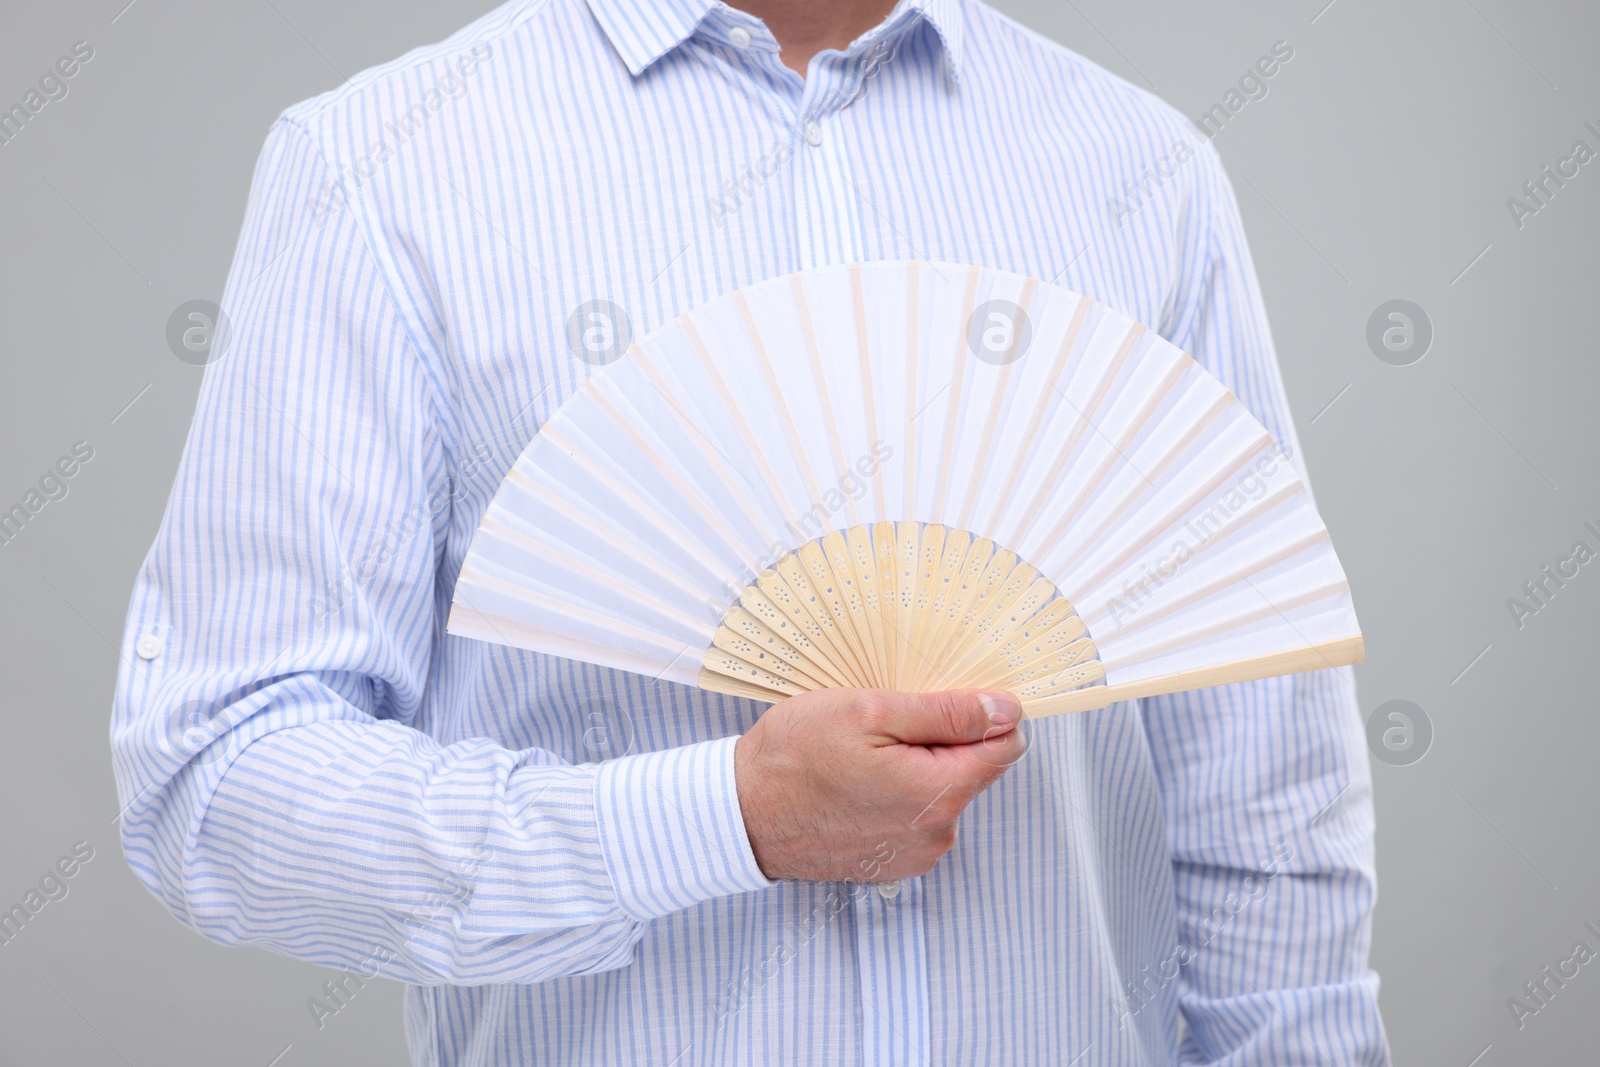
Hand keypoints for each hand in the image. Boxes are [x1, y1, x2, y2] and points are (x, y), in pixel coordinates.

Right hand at [733, 688, 1026, 882]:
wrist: (741, 814)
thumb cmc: (795, 758)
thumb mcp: (869, 711)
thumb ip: (946, 713)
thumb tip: (1005, 711)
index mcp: (939, 792)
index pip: (1005, 747)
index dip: (985, 714)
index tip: (949, 698)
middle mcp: (937, 833)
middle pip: (972, 769)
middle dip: (941, 739)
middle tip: (885, 722)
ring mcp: (915, 854)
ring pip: (941, 792)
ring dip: (916, 767)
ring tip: (863, 754)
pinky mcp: (893, 863)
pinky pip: (915, 816)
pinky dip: (896, 794)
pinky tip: (856, 781)